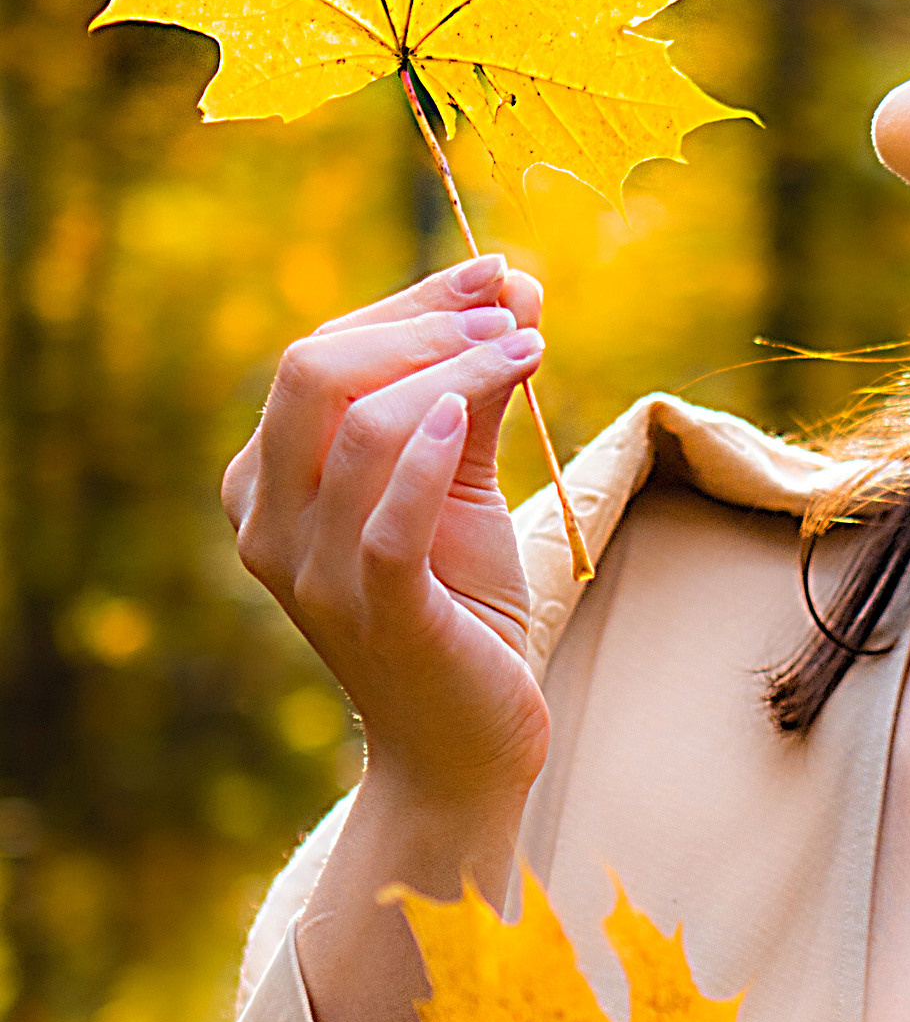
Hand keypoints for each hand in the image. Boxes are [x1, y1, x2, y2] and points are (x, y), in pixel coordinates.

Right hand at [223, 255, 551, 810]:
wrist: (464, 747)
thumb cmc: (460, 610)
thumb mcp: (459, 486)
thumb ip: (473, 392)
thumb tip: (512, 287)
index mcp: (267, 482)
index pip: (317, 355)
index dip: (411, 304)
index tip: (497, 275)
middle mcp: (267, 523)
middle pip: (313, 372)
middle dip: (422, 325)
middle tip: (513, 314)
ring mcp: (311, 574)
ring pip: (361, 427)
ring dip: (454, 370)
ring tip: (529, 351)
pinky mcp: (374, 613)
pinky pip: (388, 516)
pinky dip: (432, 451)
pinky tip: (485, 401)